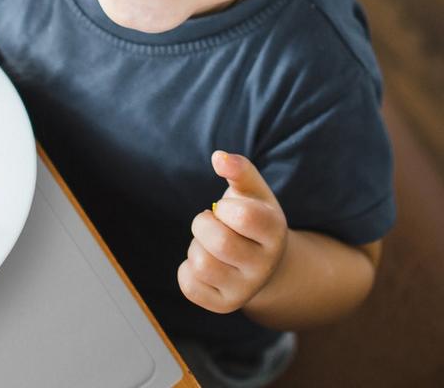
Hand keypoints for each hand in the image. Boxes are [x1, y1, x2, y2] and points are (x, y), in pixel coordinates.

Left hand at [178, 151, 287, 313]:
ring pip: (202, 264)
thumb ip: (238, 169)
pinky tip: (206, 262)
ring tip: (210, 244)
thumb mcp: (252, 191)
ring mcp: (245, 289)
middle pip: (220, 243)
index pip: (246, 217)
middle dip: (204, 224)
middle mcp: (264, 266)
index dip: (225, 207)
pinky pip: (189, 285)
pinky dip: (187, 269)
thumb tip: (219, 158)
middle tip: (211, 222)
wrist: (264, 262)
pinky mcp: (224, 304)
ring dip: (196, 246)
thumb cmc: (252, 217)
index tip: (225, 209)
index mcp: (274, 232)